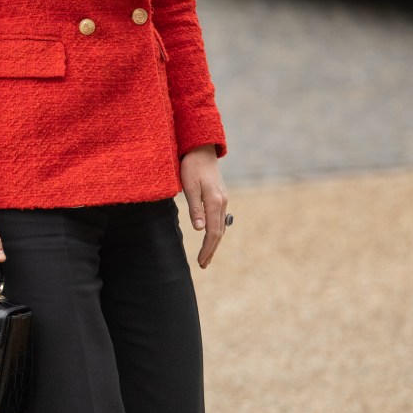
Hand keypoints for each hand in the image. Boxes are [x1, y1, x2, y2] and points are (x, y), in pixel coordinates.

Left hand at [180, 144, 228, 268]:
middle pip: (219, 232)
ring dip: (214, 242)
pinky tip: (211, 236)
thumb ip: (195, 208)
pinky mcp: (220, 195)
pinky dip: (216, 231)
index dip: (207, 249)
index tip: (200, 262)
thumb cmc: (192, 165)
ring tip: (206, 255)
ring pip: (221, 226)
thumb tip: (200, 230)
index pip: (213, 232)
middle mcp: (222, 201)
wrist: (201, 148)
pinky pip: (220, 218)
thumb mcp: (189, 186)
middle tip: (203, 265)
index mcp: (215, 201)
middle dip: (211, 250)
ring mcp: (223, 198)